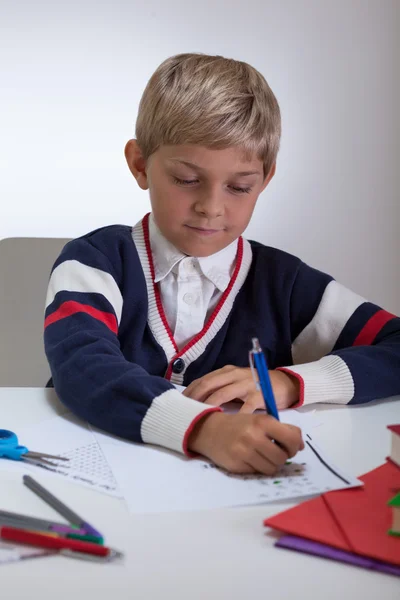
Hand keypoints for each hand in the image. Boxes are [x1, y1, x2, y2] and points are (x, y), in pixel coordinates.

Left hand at [183, 365, 299, 412]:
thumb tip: (197, 402)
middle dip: (194, 399)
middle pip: (208, 385)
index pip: (203, 380)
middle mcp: (234, 374)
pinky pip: (247, 406)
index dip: (189, 392)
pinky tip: (229, 424)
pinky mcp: (260, 394)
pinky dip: (237, 415)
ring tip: (200, 417)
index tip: (179, 404)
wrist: (283, 384)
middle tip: (185, 413)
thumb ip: (220, 389)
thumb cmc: (255, 386)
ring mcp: (247, 383)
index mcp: (226, 372)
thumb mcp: (235, 384)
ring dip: (210, 405)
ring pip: (223, 393)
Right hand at [188, 412, 303, 474]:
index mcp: (263, 422)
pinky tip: (250, 459)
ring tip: (263, 456)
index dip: (295, 446)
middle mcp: (254, 436)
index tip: (291, 447)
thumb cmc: (240, 425)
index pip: (292, 439)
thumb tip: (301, 446)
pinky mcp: (237, 465)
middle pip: (282, 457)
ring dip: (271, 464)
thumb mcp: (261, 420)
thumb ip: (283, 430)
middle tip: (275, 452)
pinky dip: (257, 468)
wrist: (210, 430)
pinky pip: (257, 473)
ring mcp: (244, 452)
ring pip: (271, 469)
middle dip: (282, 457)